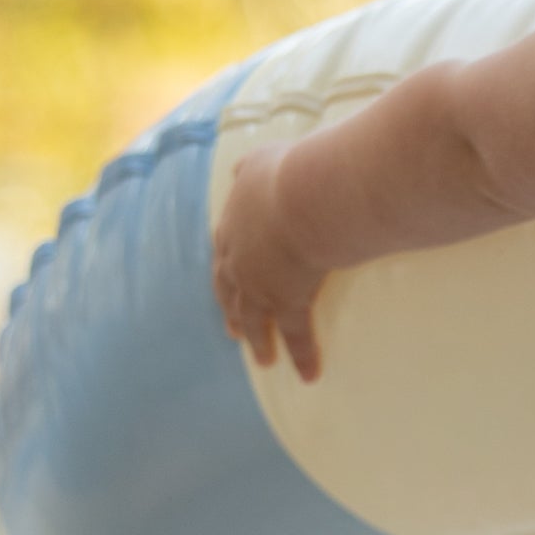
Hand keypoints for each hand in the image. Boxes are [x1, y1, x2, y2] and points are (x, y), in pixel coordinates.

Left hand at [212, 140, 329, 381]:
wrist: (306, 196)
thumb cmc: (294, 171)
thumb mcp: (265, 159)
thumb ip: (253, 165)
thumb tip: (243, 166)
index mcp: (235, 222)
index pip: (225, 248)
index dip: (226, 265)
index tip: (227, 279)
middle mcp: (239, 257)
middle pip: (229, 289)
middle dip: (231, 308)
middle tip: (233, 328)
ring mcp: (260, 282)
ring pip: (254, 317)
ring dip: (257, 340)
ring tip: (262, 357)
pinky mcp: (287, 301)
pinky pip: (297, 335)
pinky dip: (303, 355)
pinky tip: (309, 375)